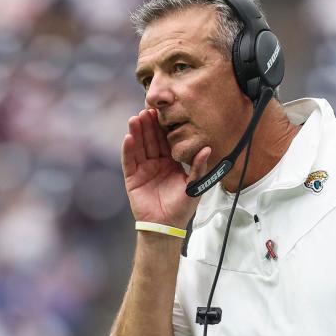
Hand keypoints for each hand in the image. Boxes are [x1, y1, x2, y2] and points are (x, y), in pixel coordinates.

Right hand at [121, 108, 211, 228]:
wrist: (166, 226)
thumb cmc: (182, 208)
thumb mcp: (194, 186)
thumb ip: (199, 167)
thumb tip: (207, 149)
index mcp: (171, 162)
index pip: (166, 141)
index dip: (163, 127)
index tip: (163, 112)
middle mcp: (156, 163)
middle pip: (151, 140)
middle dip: (149, 125)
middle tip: (147, 109)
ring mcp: (143, 169)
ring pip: (139, 146)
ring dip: (137, 132)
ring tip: (136, 118)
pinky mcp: (132, 177)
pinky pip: (129, 160)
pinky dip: (128, 149)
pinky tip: (128, 136)